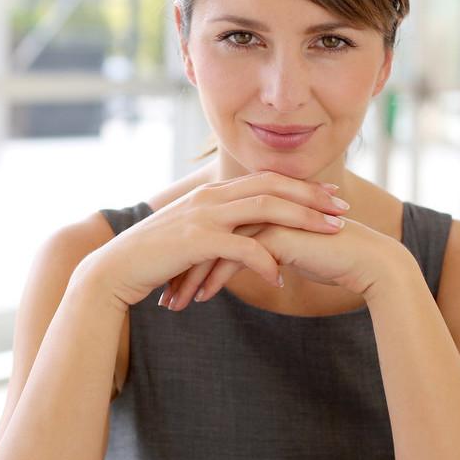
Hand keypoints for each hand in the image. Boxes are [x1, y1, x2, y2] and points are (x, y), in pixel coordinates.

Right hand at [79, 170, 351, 310]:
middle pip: (273, 187)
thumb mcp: (189, 238)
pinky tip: (280, 279)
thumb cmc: (152, 259)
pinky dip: (266, 262)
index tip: (330, 197)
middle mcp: (210, 197)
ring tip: (332, 234)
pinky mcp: (196, 240)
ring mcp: (203, 216)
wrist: (115, 270)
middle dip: (312, 197)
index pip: (265, 181)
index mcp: (211, 194)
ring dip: (303, 220)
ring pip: (265, 210)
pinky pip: (243, 248)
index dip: (301, 188)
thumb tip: (241, 239)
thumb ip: (216, 231)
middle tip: (344, 210)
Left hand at [163, 207, 406, 310]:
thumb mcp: (283, 255)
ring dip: (191, 278)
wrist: (366, 263)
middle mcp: (256, 208)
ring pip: (213, 248)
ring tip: (176, 304)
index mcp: (255, 207)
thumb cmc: (328, 259)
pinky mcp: (275, 234)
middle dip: (180, 270)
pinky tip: (203, 299)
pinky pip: (234, 257)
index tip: (170, 284)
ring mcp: (265, 218)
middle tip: (164, 296)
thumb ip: (259, 252)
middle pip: (204, 238)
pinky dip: (215, 279)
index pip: (209, 232)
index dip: (187, 260)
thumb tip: (235, 264)